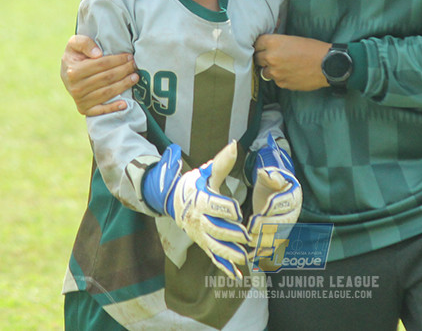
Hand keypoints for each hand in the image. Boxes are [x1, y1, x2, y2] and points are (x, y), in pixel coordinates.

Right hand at [61, 35, 138, 115]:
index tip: (129, 56)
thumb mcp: (74, 43)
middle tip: (135, 65)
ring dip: (124, 85)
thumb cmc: (75, 56)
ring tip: (135, 77)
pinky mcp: (84, 109)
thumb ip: (84, 43)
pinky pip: (101, 110)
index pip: (102, 64)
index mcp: (73, 71)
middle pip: (107, 78)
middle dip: (124, 70)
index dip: (118, 60)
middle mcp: (76, 88)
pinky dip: (113, 108)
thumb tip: (98, 54)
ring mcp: (80, 100)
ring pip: (108, 92)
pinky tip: (125, 104)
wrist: (66, 73)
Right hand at [142, 141, 250, 278]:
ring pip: (214, 246)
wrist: (174, 200)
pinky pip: (213, 257)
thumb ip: (222, 162)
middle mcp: (198, 219)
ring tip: (244, 258)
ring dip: (229, 254)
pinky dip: (224, 267)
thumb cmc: (195, 184)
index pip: (212, 205)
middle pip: (213, 228)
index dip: (225, 208)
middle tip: (246, 237)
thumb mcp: (207, 172)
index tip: (238, 211)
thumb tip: (234, 144)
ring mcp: (200, 234)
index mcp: (200, 200)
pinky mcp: (202, 244)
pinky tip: (237, 276)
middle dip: (230, 234)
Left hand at [247, 134, 301, 254]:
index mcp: (294, 194)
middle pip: (284, 222)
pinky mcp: (279, 236)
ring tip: (249, 241)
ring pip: (279, 237)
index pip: (286, 202)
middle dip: (267, 226)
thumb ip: (268, 175)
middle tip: (251, 228)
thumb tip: (264, 173)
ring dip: (265, 241)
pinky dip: (263, 252)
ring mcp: (287, 226)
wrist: (271, 191)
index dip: (274, 207)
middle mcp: (293, 212)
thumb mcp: (269, 174)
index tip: (260, 210)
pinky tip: (251, 255)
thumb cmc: (270, 182)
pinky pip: (273, 246)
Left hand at [254, 34, 329, 90]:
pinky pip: (276, 80)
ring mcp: (275, 72)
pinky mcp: (282, 83)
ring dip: (270, 69)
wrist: (327, 65)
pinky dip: (280, 77)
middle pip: (257, 58)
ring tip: (283, 66)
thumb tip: (268, 46)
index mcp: (273, 43)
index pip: (256, 43)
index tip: (262, 47)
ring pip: (264, 71)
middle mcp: (271, 57)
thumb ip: (277, 43)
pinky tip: (291, 73)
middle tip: (272, 57)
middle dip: (263, 58)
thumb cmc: (313, 49)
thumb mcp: (293, 39)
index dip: (260, 45)